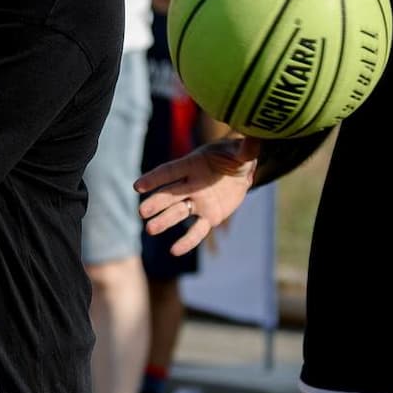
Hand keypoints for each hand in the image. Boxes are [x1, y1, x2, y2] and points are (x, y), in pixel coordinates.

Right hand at [135, 137, 262, 256]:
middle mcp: (191, 184)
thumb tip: (254, 141)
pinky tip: (174, 251)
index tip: (138, 186)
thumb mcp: (242, 151)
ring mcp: (198, 202)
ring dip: (164, 221)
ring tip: (150, 229)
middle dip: (156, 203)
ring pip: (178, 213)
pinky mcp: (209, 216)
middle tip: (142, 212)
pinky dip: (187, 241)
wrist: (242, 171)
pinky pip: (197, 231)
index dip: (155, 178)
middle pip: (170, 194)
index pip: (171, 171)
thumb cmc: (236, 156)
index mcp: (193, 165)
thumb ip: (245, 150)